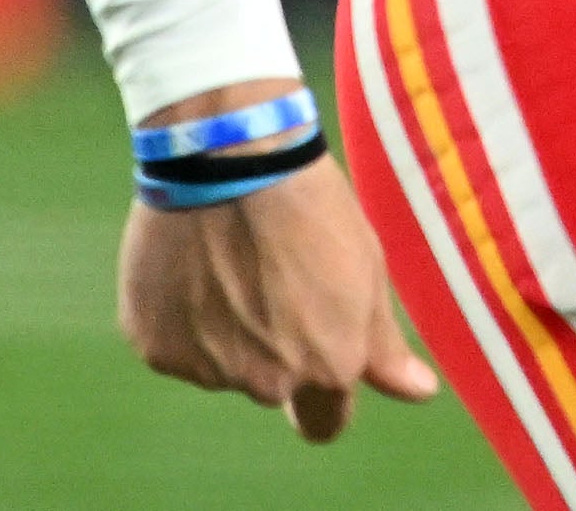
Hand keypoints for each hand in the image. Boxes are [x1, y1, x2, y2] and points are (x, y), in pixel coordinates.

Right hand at [117, 137, 438, 441]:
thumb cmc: (306, 202)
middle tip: (261, 273)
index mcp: (328, 367)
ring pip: (217, 362)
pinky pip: (170, 343)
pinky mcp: (156, 345)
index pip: (325, 422)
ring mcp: (207, 368)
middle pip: (268, 384)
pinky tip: (185, 260)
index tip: (309, 353)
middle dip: (268, 345)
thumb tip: (419, 393)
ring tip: (221, 256)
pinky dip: (175, 313)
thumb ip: (384, 346)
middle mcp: (268, 381)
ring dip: (220, 327)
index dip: (320, 393)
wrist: (225, 152)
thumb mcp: (364, 268)